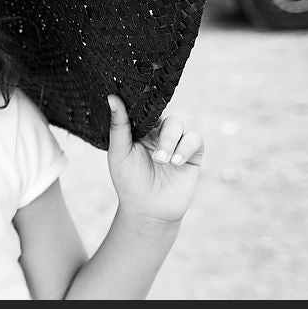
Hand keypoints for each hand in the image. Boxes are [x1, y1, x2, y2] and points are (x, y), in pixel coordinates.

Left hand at [105, 94, 202, 223]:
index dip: (144, 103)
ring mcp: (176, 143)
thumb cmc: (129, 181)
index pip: (145, 108)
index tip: (141, 98)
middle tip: (155, 155)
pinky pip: (195, 139)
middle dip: (161, 132)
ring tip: (163, 161)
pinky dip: (186, 147)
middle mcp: (158, 133)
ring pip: (179, 124)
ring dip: (171, 141)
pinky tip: (175, 163)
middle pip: (164, 114)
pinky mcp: (192, 154)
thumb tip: (112, 97)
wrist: (148, 211)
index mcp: (140, 129)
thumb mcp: (119, 152)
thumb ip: (119, 126)